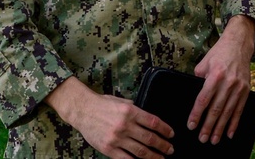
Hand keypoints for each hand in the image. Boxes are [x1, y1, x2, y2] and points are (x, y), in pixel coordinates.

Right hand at [45, 77, 173, 157]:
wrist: (83, 110)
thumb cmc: (103, 104)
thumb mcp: (123, 102)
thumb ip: (136, 110)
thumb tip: (150, 121)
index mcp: (131, 112)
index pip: (154, 122)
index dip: (165, 130)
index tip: (171, 134)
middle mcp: (125, 125)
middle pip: (150, 139)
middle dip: (163, 145)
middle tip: (170, 149)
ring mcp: (116, 139)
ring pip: (140, 151)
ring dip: (154, 156)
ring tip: (161, 158)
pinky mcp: (108, 149)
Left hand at [189, 15, 254, 144]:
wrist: (239, 44)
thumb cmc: (219, 54)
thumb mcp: (204, 63)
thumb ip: (198, 79)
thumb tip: (194, 97)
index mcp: (215, 74)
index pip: (204, 99)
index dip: (197, 114)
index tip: (191, 125)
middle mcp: (228, 82)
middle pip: (216, 109)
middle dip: (208, 126)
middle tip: (202, 138)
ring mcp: (239, 87)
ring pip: (228, 112)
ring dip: (220, 128)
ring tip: (214, 140)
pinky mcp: (246, 90)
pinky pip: (239, 109)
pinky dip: (234, 123)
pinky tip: (229, 133)